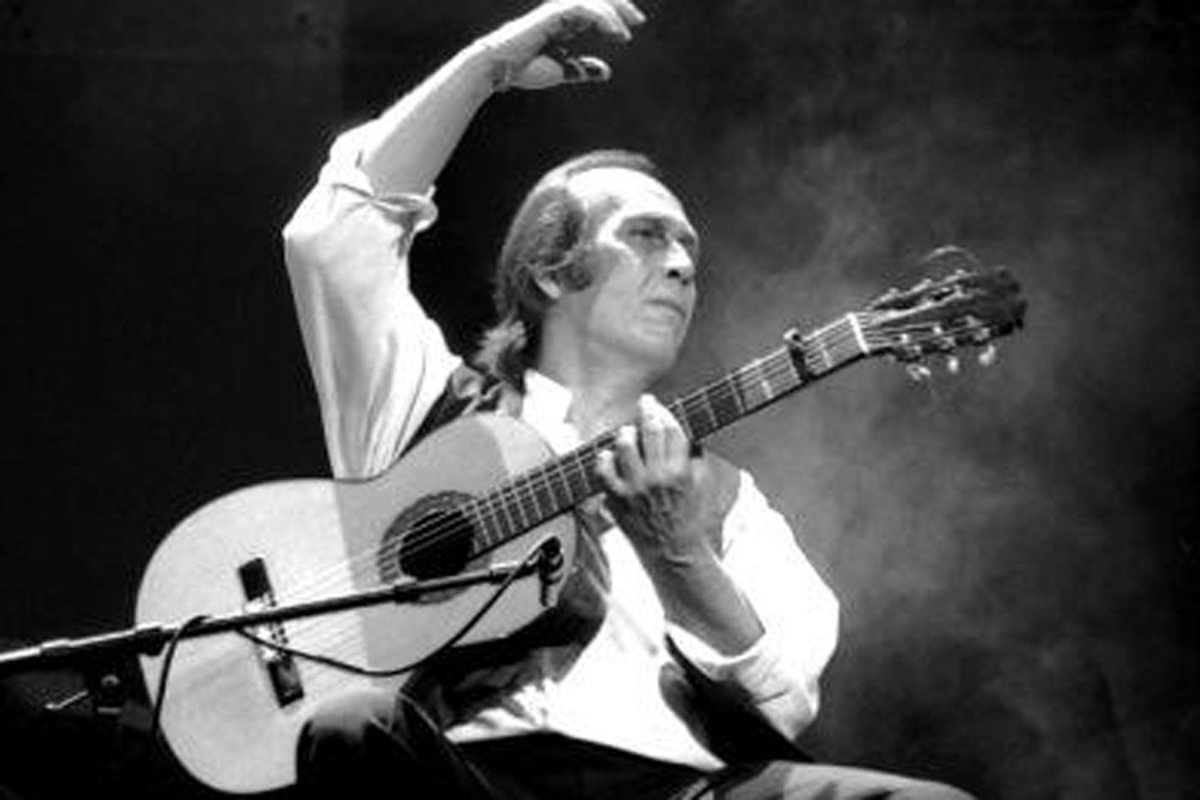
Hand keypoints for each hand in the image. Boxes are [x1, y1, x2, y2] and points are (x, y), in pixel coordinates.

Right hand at [477, 0, 646, 91]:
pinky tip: (614, 32)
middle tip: (638, 21)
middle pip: (597, 0)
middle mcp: (561, 13)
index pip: (594, 11)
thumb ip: (582, 69)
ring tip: (627, 31)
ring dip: (613, 11)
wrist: (498, 69)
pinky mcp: (551, 14)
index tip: (627, 34)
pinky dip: (602, 17)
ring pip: (592, 1)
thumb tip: (607, 71)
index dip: (614, 17)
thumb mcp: (561, 71)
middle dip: (620, 7)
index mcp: (563, 24)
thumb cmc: (523, 71)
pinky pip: (583, 8)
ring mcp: (556, 11)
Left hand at [596, 396, 718, 562]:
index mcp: (681, 471)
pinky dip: (605, 457)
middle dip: (647, 410)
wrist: (672, 550)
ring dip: (626, 432)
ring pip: (624, 444)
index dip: (664, 412)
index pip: (671, 429)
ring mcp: (634, 488)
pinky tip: (610, 455)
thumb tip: (684, 426)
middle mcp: (657, 477)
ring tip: (628, 433)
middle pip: (650, 430)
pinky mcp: (616, 499)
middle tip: (645, 403)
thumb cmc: (688, 515)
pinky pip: (602, 468)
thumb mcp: (702, 483)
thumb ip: (694, 454)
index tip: (658, 405)